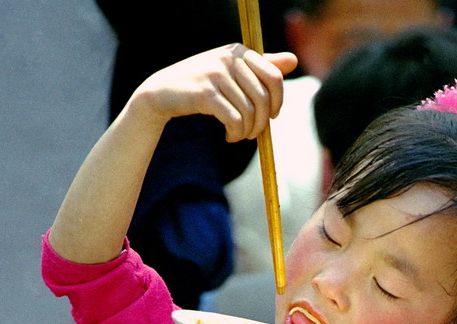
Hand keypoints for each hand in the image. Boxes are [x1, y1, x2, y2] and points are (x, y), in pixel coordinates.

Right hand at [134, 44, 297, 140]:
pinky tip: (229, 136)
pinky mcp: (205, 93)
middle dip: (261, 123)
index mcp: (240, 52)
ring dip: (246, 132)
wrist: (163, 92)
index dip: (278, 102)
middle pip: (263, 98)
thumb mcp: (233, 72)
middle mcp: (229, 59)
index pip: (274, 77)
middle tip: (252, 134)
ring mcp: (217, 75)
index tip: (271, 116)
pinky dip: (235, 133)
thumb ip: (262, 66)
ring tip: (238, 136)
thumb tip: (293, 60)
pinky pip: (234, 120)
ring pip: (248, 112)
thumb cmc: (204, 84)